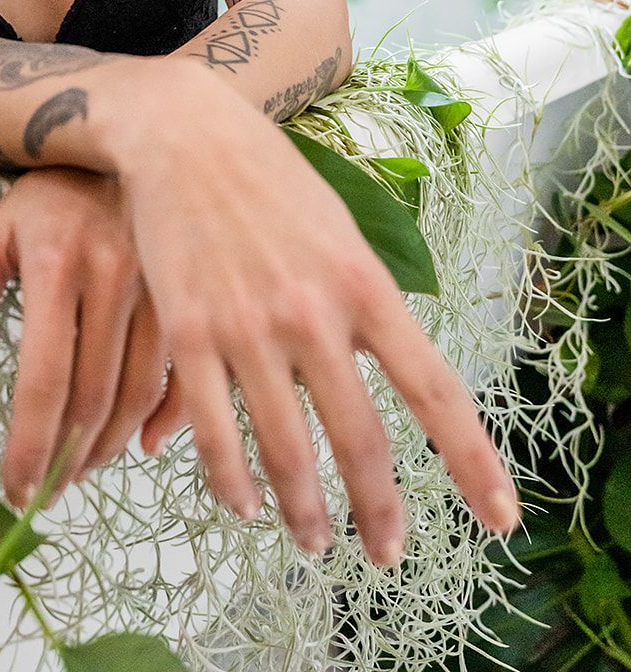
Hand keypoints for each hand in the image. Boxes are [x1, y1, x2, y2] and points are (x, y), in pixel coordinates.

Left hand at [0, 166, 170, 508]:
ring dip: (109, 448)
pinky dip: (168, 418)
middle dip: (66, 459)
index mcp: (57, 265)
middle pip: (93, 397)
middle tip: (45, 491)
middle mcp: (113, 278)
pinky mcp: (187, 292)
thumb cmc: (50, 193)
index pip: (42, 379)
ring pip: (138, 393)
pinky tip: (143, 443)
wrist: (126, 135)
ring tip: (79, 471)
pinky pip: (183, 371)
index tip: (13, 488)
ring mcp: (158, 286)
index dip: (28, 444)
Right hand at [109, 59, 521, 566]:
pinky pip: (214, 431)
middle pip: (360, 440)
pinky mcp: (190, 332)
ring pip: (286, 450)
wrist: (184, 131)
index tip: (500, 516)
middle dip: (379, 511)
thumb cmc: (268, 177)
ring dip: (304, 511)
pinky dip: (231, 482)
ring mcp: (248, 326)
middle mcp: (313, 312)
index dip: (472, 461)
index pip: (434, 389)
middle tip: (387, 552)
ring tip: (313, 540)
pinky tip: (243, 503)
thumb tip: (380, 366)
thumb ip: (360, 301)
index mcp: (363, 283)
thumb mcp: (339, 228)